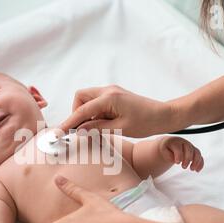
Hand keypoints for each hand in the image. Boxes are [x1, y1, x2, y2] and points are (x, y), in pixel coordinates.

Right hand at [58, 85, 176, 137]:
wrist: (164, 115)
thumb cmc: (146, 122)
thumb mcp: (120, 128)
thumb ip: (98, 128)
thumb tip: (80, 130)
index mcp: (109, 98)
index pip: (82, 110)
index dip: (69, 122)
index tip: (59, 132)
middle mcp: (108, 91)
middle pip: (80, 97)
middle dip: (77, 112)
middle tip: (82, 129)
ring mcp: (111, 91)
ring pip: (88, 99)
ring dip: (86, 113)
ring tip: (95, 128)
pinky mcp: (115, 96)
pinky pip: (97, 102)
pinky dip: (94, 113)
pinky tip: (102, 124)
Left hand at [159, 136, 203, 171]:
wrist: (171, 144)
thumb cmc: (166, 148)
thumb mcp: (164, 151)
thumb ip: (168, 155)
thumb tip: (176, 160)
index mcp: (176, 142)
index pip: (178, 148)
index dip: (179, 155)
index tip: (177, 163)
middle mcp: (185, 143)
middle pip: (189, 150)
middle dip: (187, 159)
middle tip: (183, 167)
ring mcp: (191, 147)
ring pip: (197, 153)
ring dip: (196, 162)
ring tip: (191, 169)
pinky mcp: (195, 152)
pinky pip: (200, 157)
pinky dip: (200, 164)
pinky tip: (197, 170)